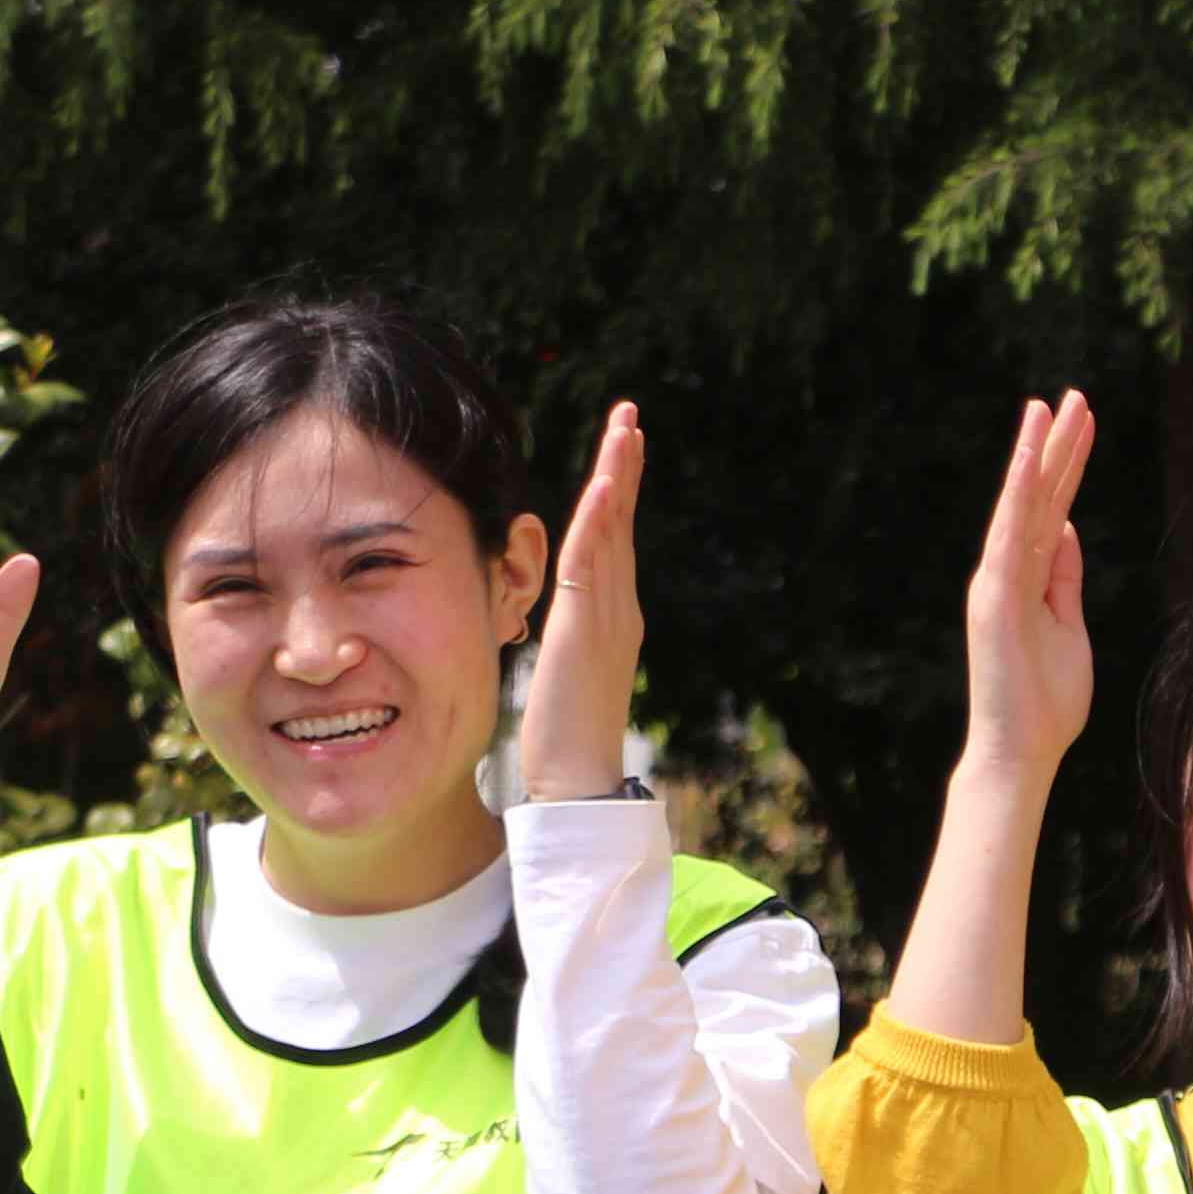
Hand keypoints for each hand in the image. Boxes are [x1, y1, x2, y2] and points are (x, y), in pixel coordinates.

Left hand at [517, 404, 647, 801]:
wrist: (576, 779)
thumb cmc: (563, 738)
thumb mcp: (563, 672)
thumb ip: (567, 638)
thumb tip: (562, 622)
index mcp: (611, 616)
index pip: (613, 542)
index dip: (616, 492)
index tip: (620, 447)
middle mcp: (618, 608)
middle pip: (620, 523)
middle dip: (625, 465)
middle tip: (630, 414)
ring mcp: (607, 616)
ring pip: (612, 532)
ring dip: (619, 475)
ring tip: (625, 426)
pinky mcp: (585, 627)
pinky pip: (591, 561)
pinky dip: (600, 519)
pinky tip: (606, 483)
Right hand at [959, 391, 1094, 783]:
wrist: (1022, 751)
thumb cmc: (1045, 701)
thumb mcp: (1068, 627)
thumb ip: (1064, 578)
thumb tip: (1067, 530)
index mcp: (1027, 577)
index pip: (1053, 509)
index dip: (1067, 466)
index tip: (1081, 422)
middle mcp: (1007, 571)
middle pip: (1038, 497)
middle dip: (1056, 446)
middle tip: (1073, 396)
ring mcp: (997, 581)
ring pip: (1020, 506)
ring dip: (1034, 455)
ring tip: (1046, 407)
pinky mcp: (995, 596)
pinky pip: (1010, 535)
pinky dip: (1019, 494)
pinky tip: (1029, 459)